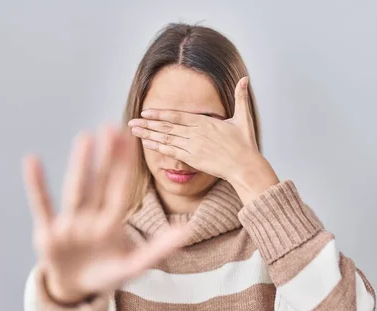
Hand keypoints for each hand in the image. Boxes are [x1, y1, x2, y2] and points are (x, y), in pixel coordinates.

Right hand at [22, 126, 188, 303]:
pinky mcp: (48, 233)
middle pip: (100, 183)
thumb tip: (187, 231)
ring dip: (80, 165)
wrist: (76, 290)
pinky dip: (37, 185)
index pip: (120, 190)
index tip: (131, 140)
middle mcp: (91, 217)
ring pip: (75, 190)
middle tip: (112, 126)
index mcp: (111, 223)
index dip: (126, 167)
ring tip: (85, 137)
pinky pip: (42, 206)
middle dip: (107, 158)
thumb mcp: (134, 265)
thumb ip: (159, 249)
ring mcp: (69, 224)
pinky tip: (32, 160)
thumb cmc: (107, 274)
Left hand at [128, 77, 279, 203]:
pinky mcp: (193, 159)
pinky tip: (147, 144)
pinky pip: (171, 152)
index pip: (177, 116)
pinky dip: (158, 147)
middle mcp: (196, 133)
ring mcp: (193, 147)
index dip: (160, 114)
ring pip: (166, 139)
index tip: (146, 112)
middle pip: (167, 127)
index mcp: (205, 123)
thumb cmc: (245, 144)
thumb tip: (245, 78)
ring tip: (134, 131)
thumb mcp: (243, 118)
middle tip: (131, 121)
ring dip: (148, 134)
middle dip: (147, 124)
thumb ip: (240, 97)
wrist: (245, 166)